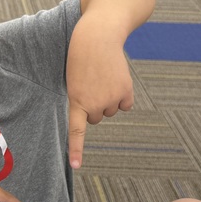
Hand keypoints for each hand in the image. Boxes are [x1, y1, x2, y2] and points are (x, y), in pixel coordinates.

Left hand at [65, 19, 134, 168]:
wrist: (98, 35)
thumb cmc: (81, 56)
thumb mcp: (74, 79)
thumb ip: (81, 99)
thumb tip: (96, 114)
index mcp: (76, 100)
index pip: (77, 130)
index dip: (76, 149)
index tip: (76, 166)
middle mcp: (95, 103)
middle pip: (96, 117)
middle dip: (94, 103)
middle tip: (91, 82)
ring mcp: (112, 99)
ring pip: (111, 111)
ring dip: (108, 98)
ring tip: (102, 76)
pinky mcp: (126, 92)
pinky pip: (125, 105)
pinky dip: (123, 96)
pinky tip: (117, 79)